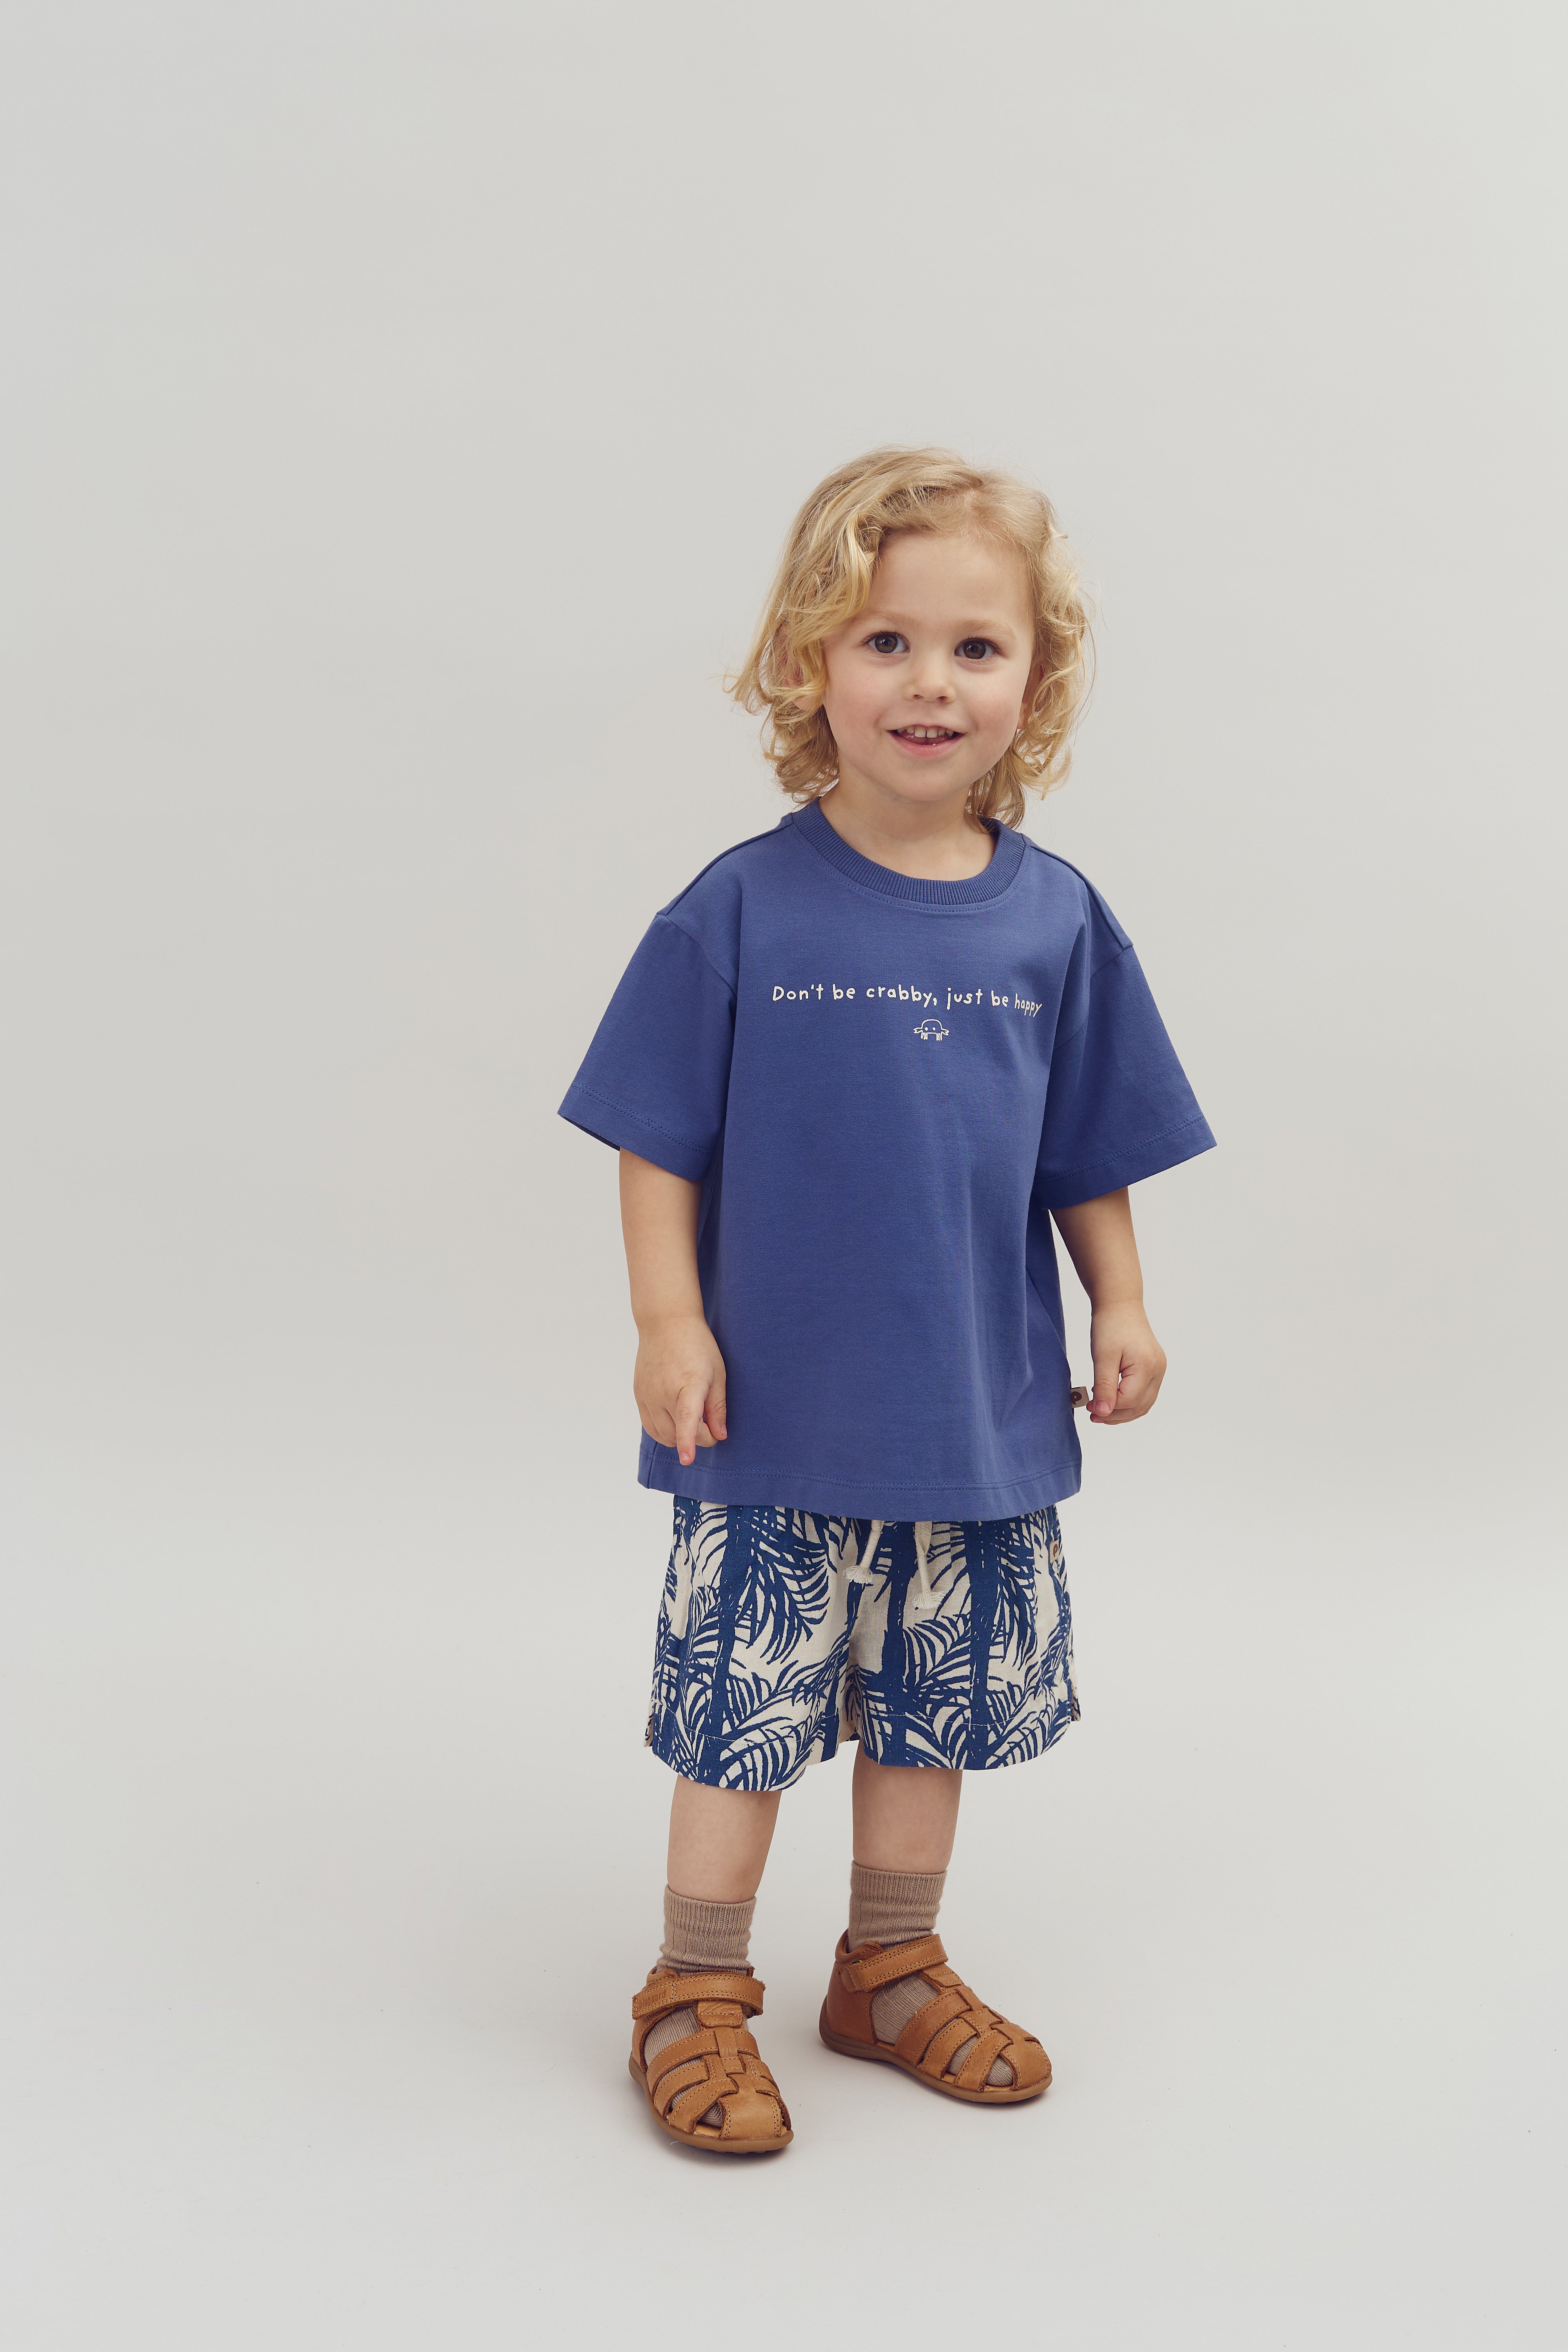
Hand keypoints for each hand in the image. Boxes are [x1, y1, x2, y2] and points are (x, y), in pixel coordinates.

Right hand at [633, 1312, 727, 1465]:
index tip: (687, 1459)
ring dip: (679, 1439)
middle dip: (698, 1439)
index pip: (687, 1418)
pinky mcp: (638, 1395)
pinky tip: (675, 1424)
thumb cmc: (697, 1345)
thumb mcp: (717, 1373)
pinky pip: (650, 1426)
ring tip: (694, 1426)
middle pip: (678, 1432)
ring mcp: (648, 1394)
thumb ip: (718, 1407)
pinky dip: (664, 1433)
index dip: (688, 1440)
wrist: (665, 1323)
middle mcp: (664, 1391)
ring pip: (662, 1434)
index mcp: (689, 1383)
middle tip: (711, 1429)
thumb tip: (719, 1435)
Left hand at [1086, 1300, 1166, 1425]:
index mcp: (1147, 1366)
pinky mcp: (1153, 1369)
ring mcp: (1158, 1370)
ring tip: (1100, 1409)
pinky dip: (1128, 1401)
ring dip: (1122, 1411)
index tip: (1089, 1406)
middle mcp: (1158, 1370)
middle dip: (1115, 1415)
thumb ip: (1104, 1386)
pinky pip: (1143, 1394)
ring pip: (1143, 1403)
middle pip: (1139, 1406)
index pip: (1129, 1400)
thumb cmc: (1111, 1325)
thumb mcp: (1102, 1357)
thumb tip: (1103, 1412)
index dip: (1108, 1409)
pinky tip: (1110, 1398)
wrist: (1120, 1305)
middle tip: (1092, 1413)